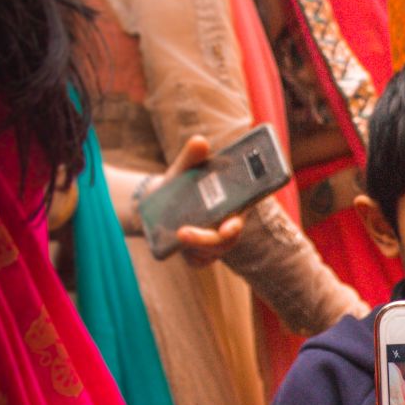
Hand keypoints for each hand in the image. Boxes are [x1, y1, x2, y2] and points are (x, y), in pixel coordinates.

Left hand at [132, 136, 245, 266]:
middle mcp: (230, 224)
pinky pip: (200, 262)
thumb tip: (199, 141)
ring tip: (177, 235)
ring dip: (196, 247)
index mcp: (234, 203)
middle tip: (182, 233)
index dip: (237, 223)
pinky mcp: (204, 254)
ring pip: (214, 252)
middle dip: (205, 239)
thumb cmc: (181, 183)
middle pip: (227, 239)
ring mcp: (218, 241)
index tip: (228, 226)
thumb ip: (192, 157)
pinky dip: (189, 257)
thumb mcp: (183, 169)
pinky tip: (177, 248)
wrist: (162, 203)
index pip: (242, 215)